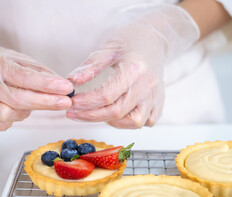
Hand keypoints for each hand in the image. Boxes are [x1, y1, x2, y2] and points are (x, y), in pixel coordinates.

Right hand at [0, 28, 72, 130]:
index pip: (24, 76)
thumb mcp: (19, 59)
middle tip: (66, 103)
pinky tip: (13, 113)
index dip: (47, 84)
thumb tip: (64, 86)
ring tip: (28, 104)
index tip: (66, 88)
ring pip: (8, 114)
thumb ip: (41, 72)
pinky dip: (9, 122)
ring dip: (25, 112)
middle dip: (46, 102)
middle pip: (18, 99)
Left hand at [66, 4, 199, 128]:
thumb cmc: (130, 41)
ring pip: (134, 122)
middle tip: (73, 113)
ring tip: (95, 113)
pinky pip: (147, 122)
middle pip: (117, 112)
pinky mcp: (160, 102)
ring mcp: (156, 96)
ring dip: (112, 121)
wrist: (155, 39)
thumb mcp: (108, 48)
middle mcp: (147, 85)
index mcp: (134, 69)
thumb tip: (72, 81)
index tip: (71, 103)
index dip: (85, 102)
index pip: (106, 95)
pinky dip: (130, 122)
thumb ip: (90, 66)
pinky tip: (116, 115)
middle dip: (91, 116)